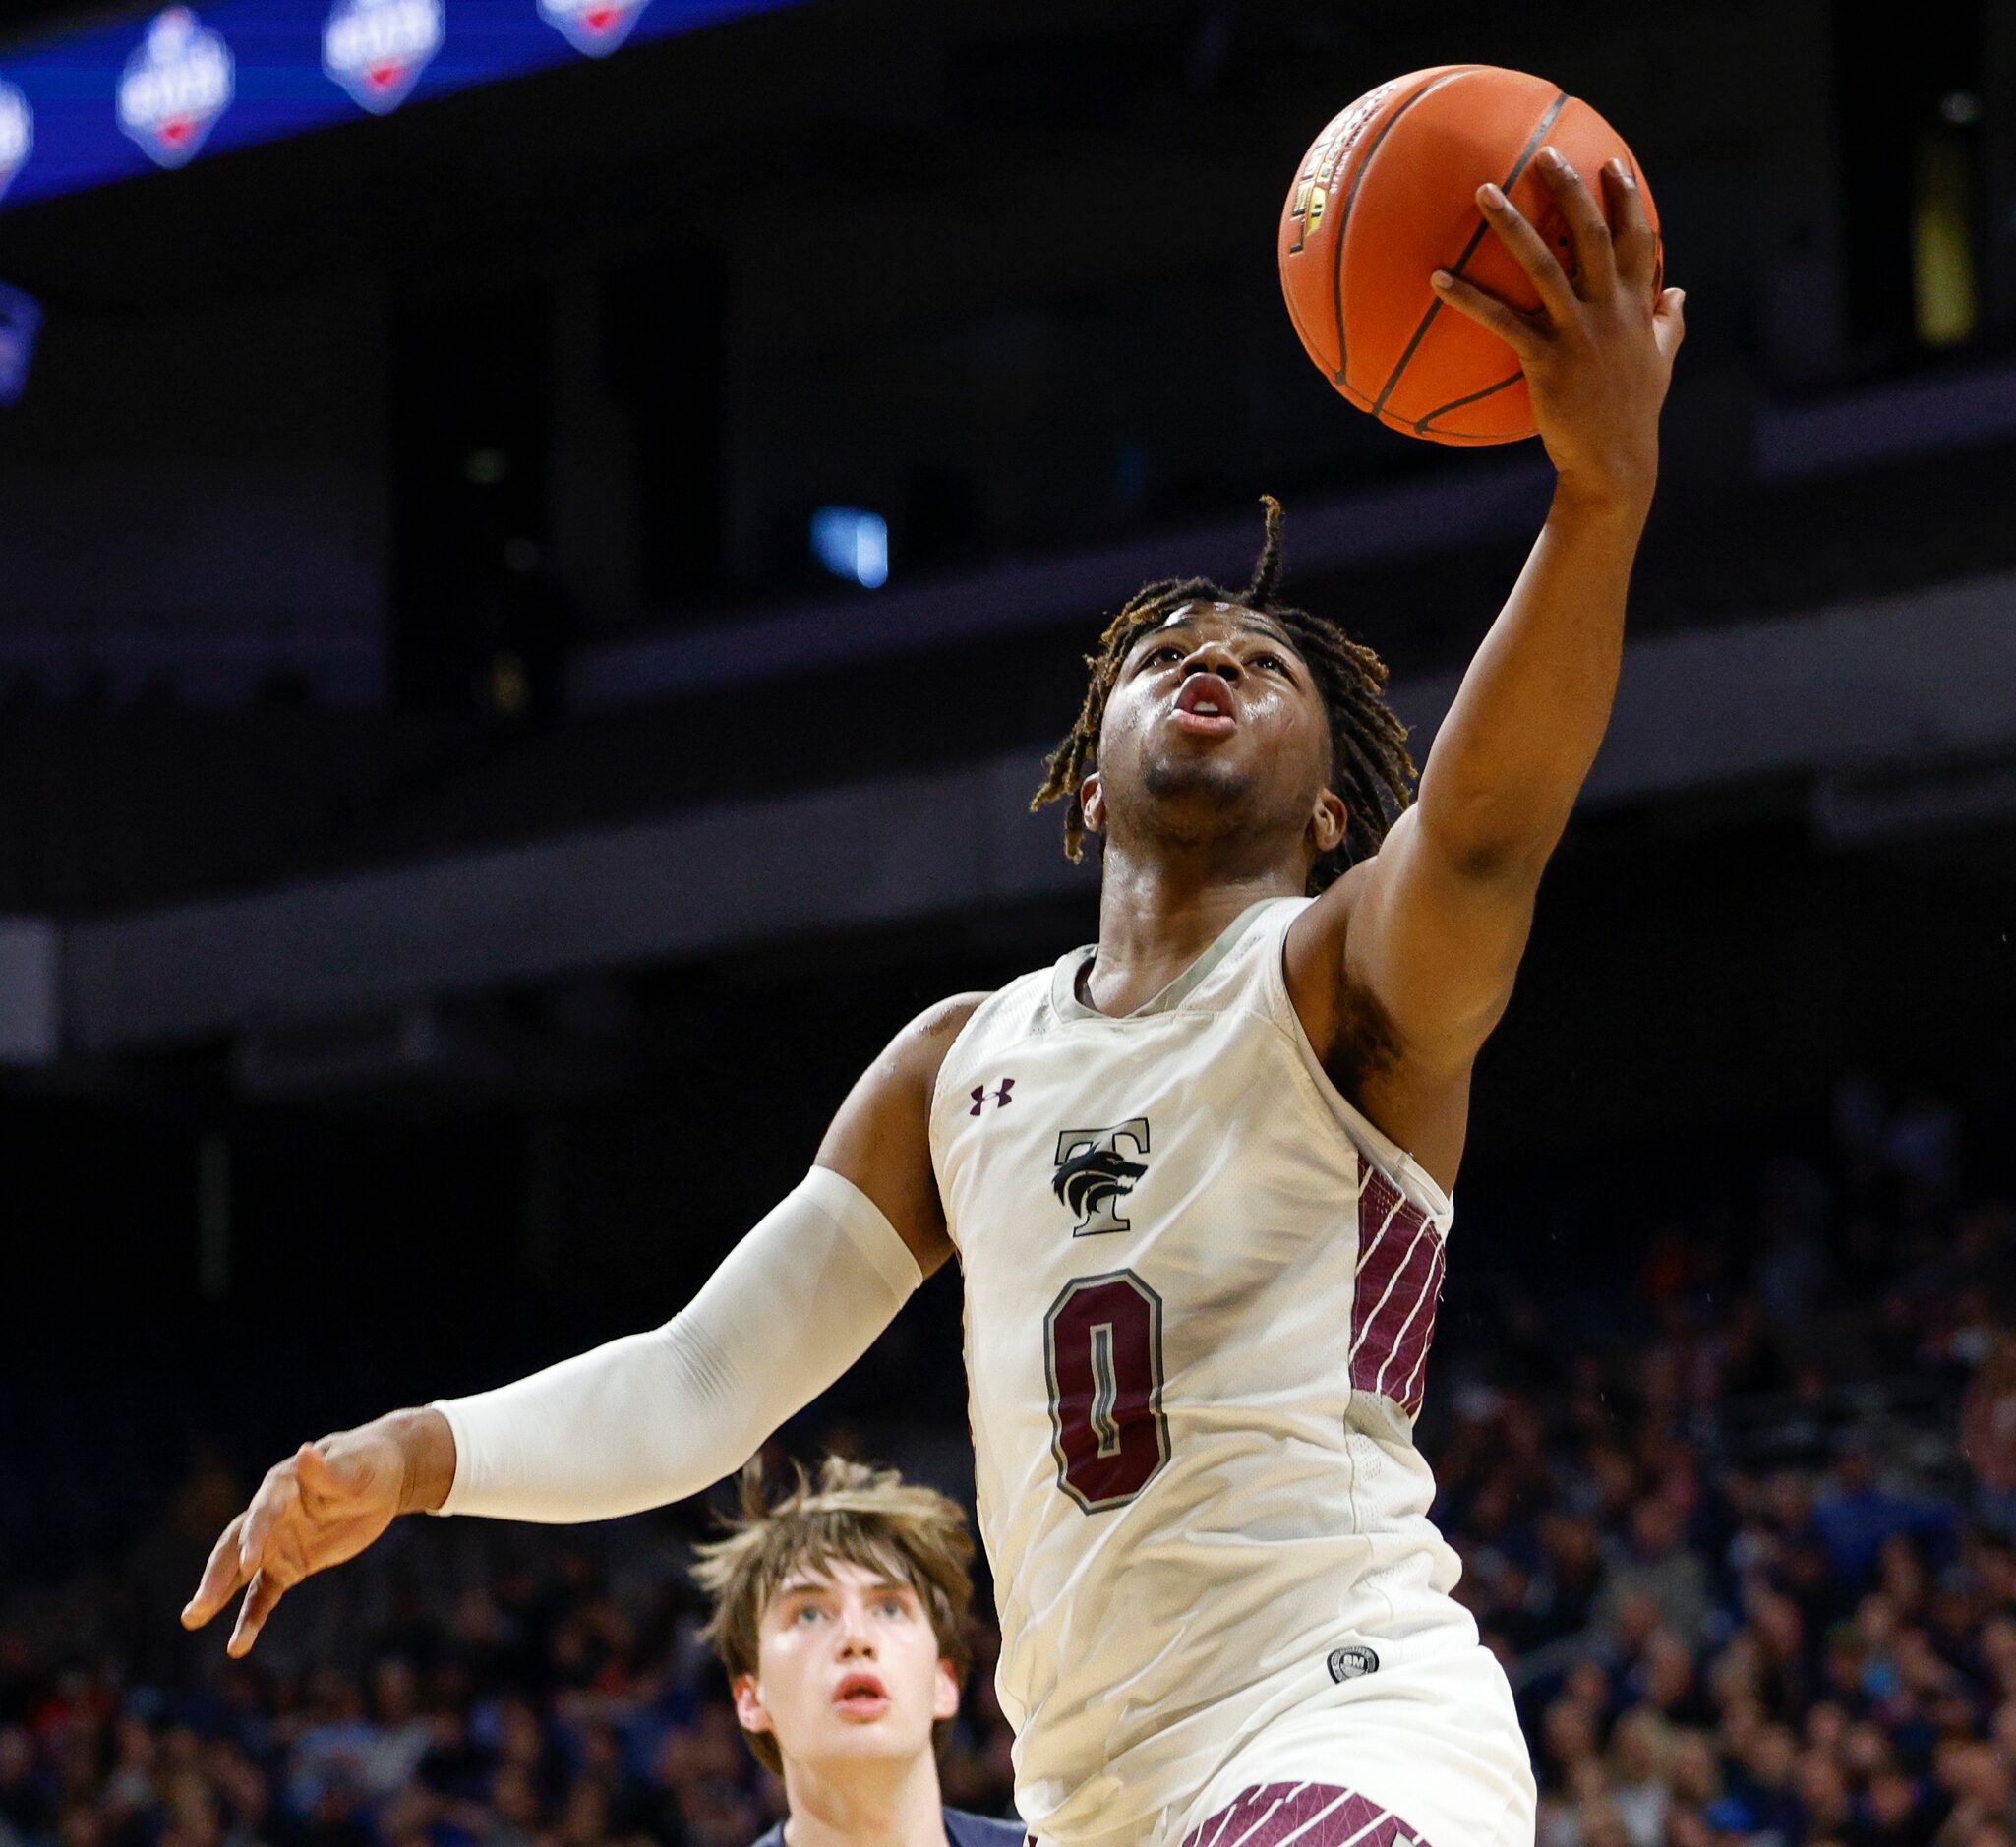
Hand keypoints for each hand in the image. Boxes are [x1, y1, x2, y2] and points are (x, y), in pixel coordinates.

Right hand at [180, 1422, 409, 1655]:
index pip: (262, 1513)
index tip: (247, 1563)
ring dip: (218, 1596)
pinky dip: (251, 1618)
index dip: (255, 1535)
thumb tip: (304, 1451)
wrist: (380, 1478)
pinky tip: (238, 1646)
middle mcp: (269, 1517)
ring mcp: (275, 1544)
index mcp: (281, 1487)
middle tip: (199, 1605)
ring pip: (239, 1574)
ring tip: (191, 1619)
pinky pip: (263, 1595)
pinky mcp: (288, 1566)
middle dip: (217, 1575)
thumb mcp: (353, 1466)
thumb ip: (326, 1471)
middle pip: (235, 1546)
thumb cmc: (365, 1464)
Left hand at [1431, 146, 1683, 498]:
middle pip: (1594, 235)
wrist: (1615, 462)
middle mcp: (1611, 311)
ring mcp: (1579, 332)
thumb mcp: (1661, 363)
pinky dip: (1469, 297)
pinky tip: (1437, 278)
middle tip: (1545, 153)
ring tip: (1484, 191)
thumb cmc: (1633, 414)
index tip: (1613, 164)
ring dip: (1512, 224)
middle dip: (1571, 189)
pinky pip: (1501, 320)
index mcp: (1638, 308)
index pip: (1638, 241)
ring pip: (1545, 265)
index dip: (1626, 201)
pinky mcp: (1547, 360)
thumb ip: (1669, 323)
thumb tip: (1679, 292)